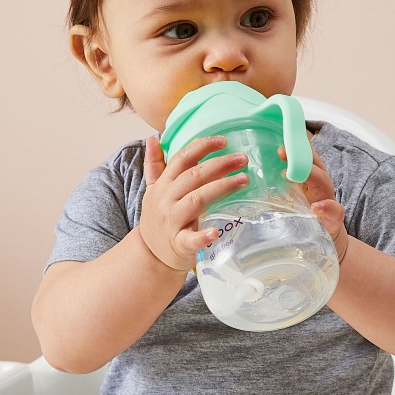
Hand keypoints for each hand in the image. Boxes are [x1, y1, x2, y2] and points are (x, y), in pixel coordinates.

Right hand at [139, 135, 249, 271]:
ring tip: (244, 180)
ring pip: (197, 200)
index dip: (202, 147)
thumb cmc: (158, 218)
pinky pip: (190, 239)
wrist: (149, 255)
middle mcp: (167, 200)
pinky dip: (203, 236)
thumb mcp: (152, 190)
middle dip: (219, 164)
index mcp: (163, 185)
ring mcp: (172, 221)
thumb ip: (154, 165)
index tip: (223, 141)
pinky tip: (217, 232)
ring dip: (221, 188)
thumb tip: (152, 139)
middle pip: (194, 176)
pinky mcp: (179, 244)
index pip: (182, 159)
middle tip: (242, 158)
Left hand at [279, 144, 348, 263]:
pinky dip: (327, 208)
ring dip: (312, 175)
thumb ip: (273, 188)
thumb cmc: (302, 215)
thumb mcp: (287, 198)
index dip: (291, 147)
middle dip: (299, 156)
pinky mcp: (333, 219)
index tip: (276, 141)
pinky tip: (316, 207)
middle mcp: (319, 185)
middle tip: (281, 151)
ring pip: (324, 182)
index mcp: (307, 177)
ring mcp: (327, 200)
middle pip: (314, 163)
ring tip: (296, 173)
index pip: (302, 156)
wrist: (325, 238)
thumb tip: (243, 178)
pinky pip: (334, 211)